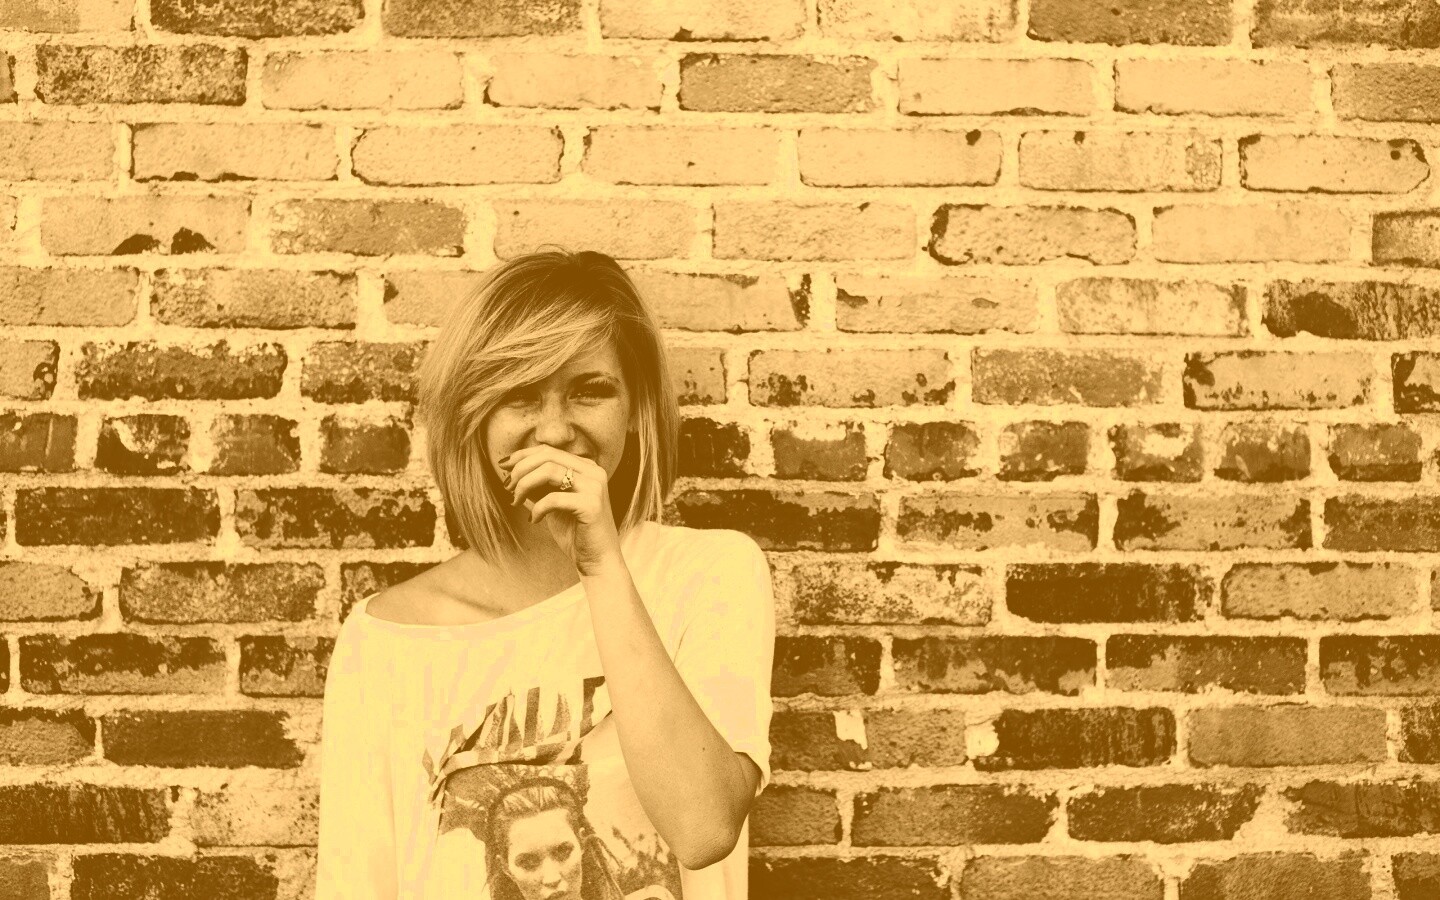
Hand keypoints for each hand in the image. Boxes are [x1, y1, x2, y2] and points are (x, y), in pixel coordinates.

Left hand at [500, 447, 624, 577]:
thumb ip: (539, 485)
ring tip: (515, 501)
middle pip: (547, 456)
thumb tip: (511, 471)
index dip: (522, 456)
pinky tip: (534, 520)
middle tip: (507, 487)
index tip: (503, 467)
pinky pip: (553, 498)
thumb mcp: (552, 503)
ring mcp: (595, 487)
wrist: (597, 560)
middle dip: (520, 469)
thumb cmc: (574, 532)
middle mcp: (593, 472)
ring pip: (548, 471)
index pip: (548, 450)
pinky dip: (537, 508)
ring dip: (524, 485)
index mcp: (586, 467)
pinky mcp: (592, 505)